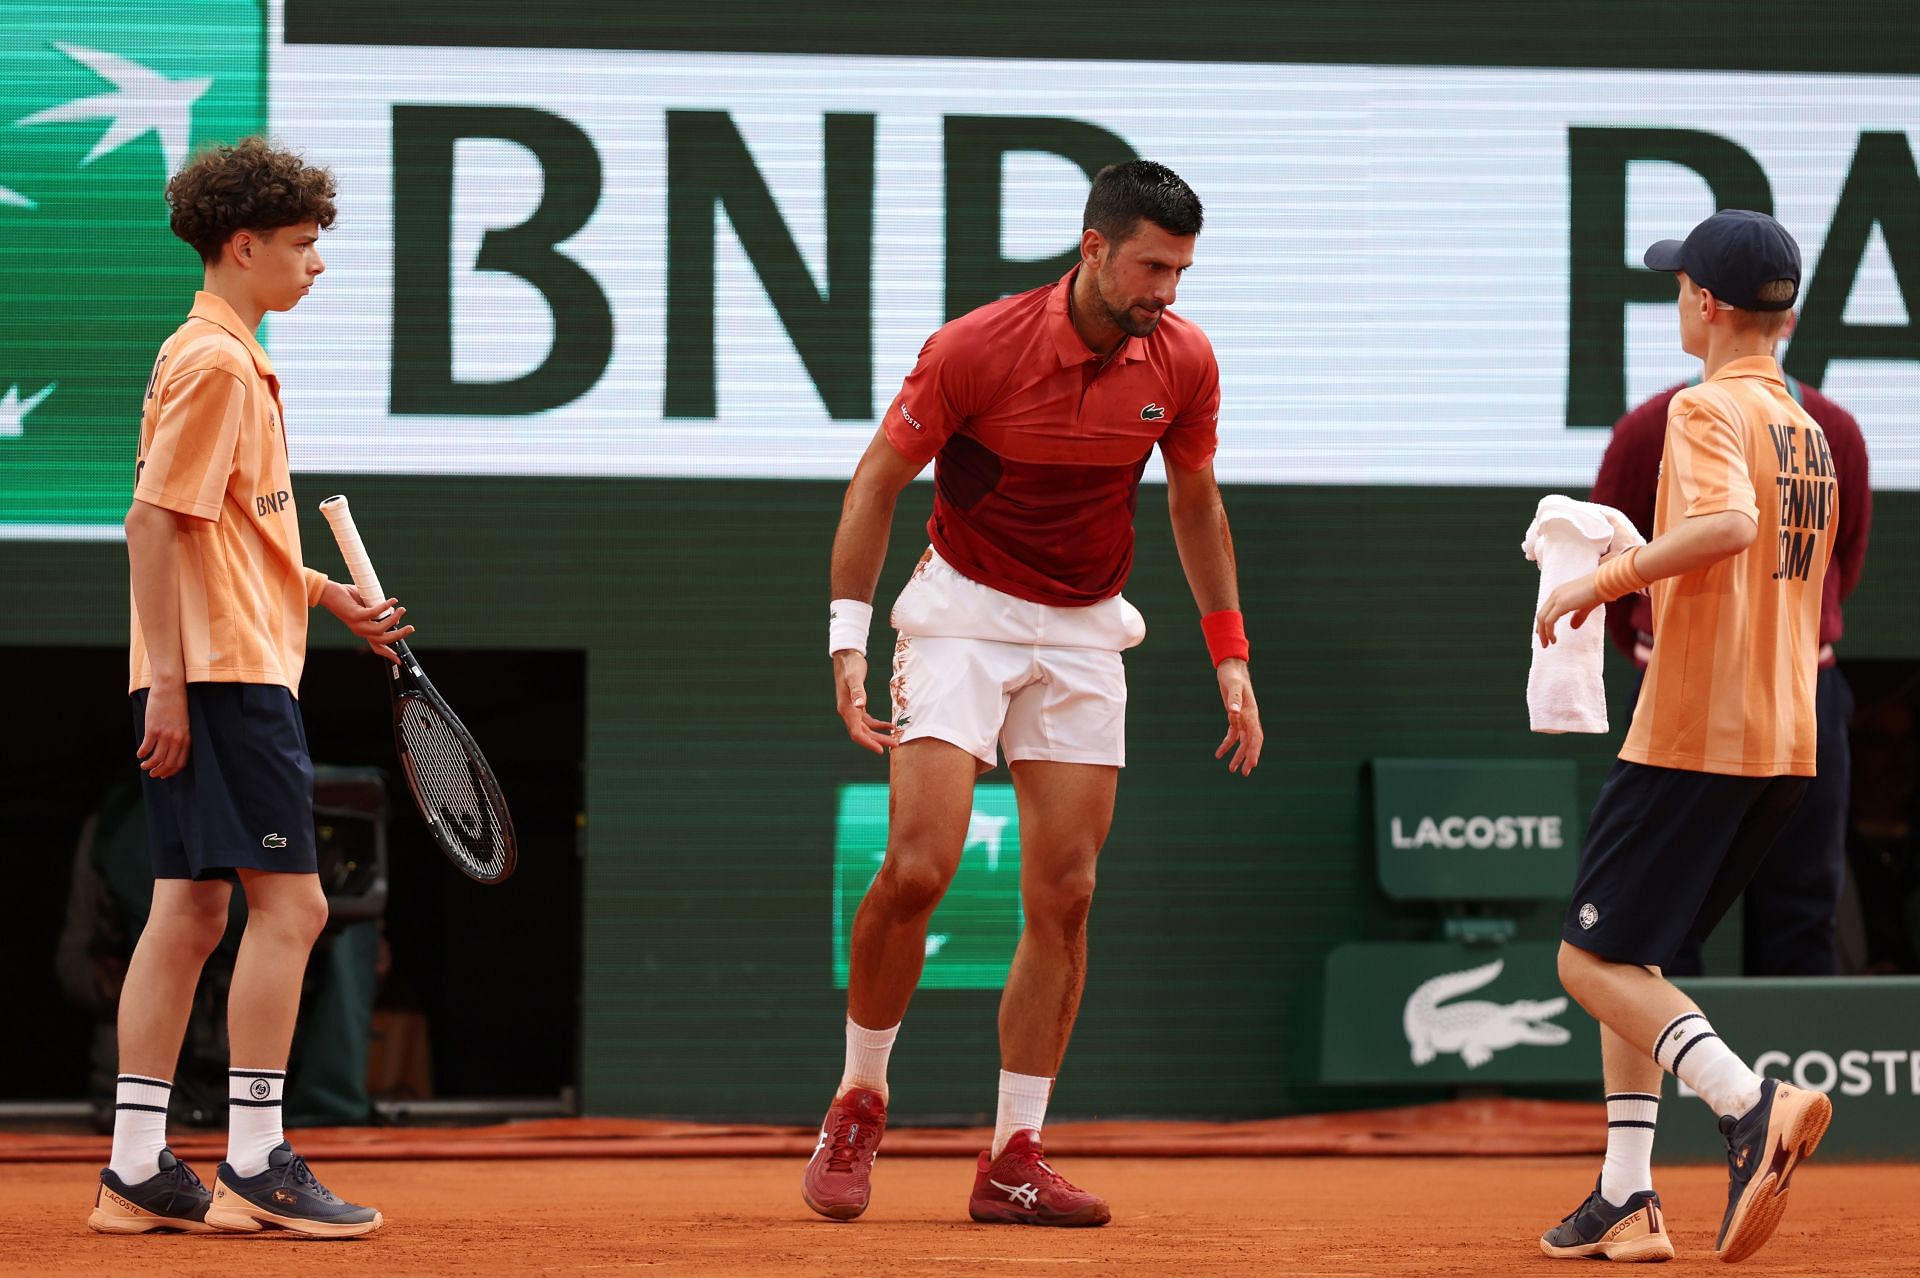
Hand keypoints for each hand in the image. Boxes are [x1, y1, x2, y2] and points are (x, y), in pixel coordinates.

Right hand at [136, 680, 189, 778]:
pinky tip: (139, 754)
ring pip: (156, 758)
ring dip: (149, 765)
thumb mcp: (183, 723)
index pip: (180, 762)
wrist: (170, 688)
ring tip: (144, 766)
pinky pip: (146, 747)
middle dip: (159, 771)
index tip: (164, 774)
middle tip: (153, 774)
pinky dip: (142, 753)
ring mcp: (164, 734)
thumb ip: (179, 736)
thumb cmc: (177, 704)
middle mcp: (176, 739)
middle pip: (168, 763)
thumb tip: (171, 749)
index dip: (171, 771)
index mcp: (186, 738)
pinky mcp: (153, 729)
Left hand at [321, 580, 413, 663]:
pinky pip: (375, 613)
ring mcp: (357, 624)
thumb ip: (378, 609)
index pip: (377, 646)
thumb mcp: (365, 605)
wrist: (326, 592)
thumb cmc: (345, 597)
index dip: (388, 654)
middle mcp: (360, 630)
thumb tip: (392, 610)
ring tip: (402, 609)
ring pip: (380, 630)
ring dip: (394, 620)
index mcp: (362, 630)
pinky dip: (386, 607)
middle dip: (399, 636)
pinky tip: (393, 600)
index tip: (399, 660)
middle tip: (411, 628)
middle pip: (383, 640)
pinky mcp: (355, 615)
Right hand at [833, 650, 895, 754]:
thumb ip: (857, 691)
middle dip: (878, 741)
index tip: (881, 750)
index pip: (857, 733)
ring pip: (866, 729)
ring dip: (879, 735)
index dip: (868, 743)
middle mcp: (848, 712)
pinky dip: (878, 725)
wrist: (846, 656)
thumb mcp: (854, 677)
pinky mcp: (857, 705)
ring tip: (895, 739)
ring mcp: (852, 709)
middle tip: (895, 744)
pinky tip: (890, 726)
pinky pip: (868, 721)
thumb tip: (860, 706)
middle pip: (863, 734)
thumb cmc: (851, 665)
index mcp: (846, 709)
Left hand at [1213, 658, 1262, 774]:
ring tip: (1231, 769)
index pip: (1255, 736)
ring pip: (1243, 741)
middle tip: (1245, 773)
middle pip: (1251, 742)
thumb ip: (1233, 699)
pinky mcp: (1234, 717)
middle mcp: (1249, 717)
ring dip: (1238, 755)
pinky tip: (1219, 754)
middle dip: (1248, 758)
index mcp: (1250, 713)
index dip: (1254, 751)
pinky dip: (1227, 744)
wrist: (1231, 668)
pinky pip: (1232, 734)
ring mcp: (1242, 718)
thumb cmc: (1232, 675)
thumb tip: (1232, 713)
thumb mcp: (1232, 685)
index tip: (1252, 764)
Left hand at [1535, 575, 1600, 647]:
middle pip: (1541, 615)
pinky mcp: (1561, 604)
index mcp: (1559, 592)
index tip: (1542, 633)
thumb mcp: (1586, 606)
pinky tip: (1553, 640)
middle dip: (1541, 630)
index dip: (1542, 622)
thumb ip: (1578, 616)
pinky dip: (1549, 632)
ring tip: (1547, 644)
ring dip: (1543, 633)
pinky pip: (1549, 621)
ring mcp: (1557, 598)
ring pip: (1542, 619)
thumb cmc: (1600, 591)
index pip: (1546, 609)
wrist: (1605, 582)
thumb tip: (1573, 626)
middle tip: (1544, 642)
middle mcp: (1555, 594)